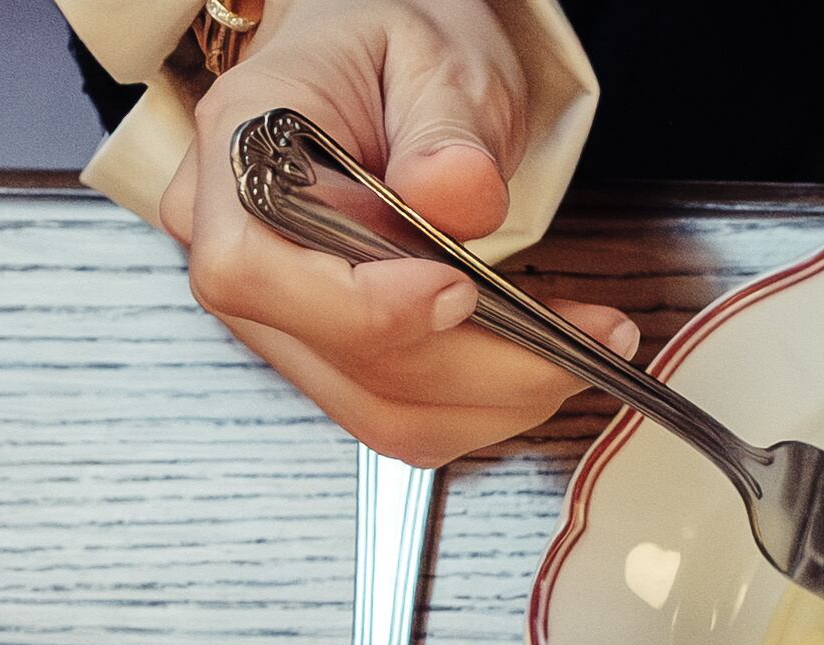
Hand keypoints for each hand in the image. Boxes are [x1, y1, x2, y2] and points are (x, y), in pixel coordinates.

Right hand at [159, 0, 633, 465]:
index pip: (256, 270)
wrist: (390, 72)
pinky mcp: (332, 352)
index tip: (461, 290)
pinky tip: (542, 363)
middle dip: (477, 365)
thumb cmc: (394, 50)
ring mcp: (279, 313)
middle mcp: (238, 246)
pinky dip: (485, 406)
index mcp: (239, 152)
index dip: (362, 304)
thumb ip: (446, 131)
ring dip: (494, 399)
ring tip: (583, 348)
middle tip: (585, 336)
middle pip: (336, 356)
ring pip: (376, 408)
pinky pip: (402, 415)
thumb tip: (454, 197)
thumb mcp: (436, 58)